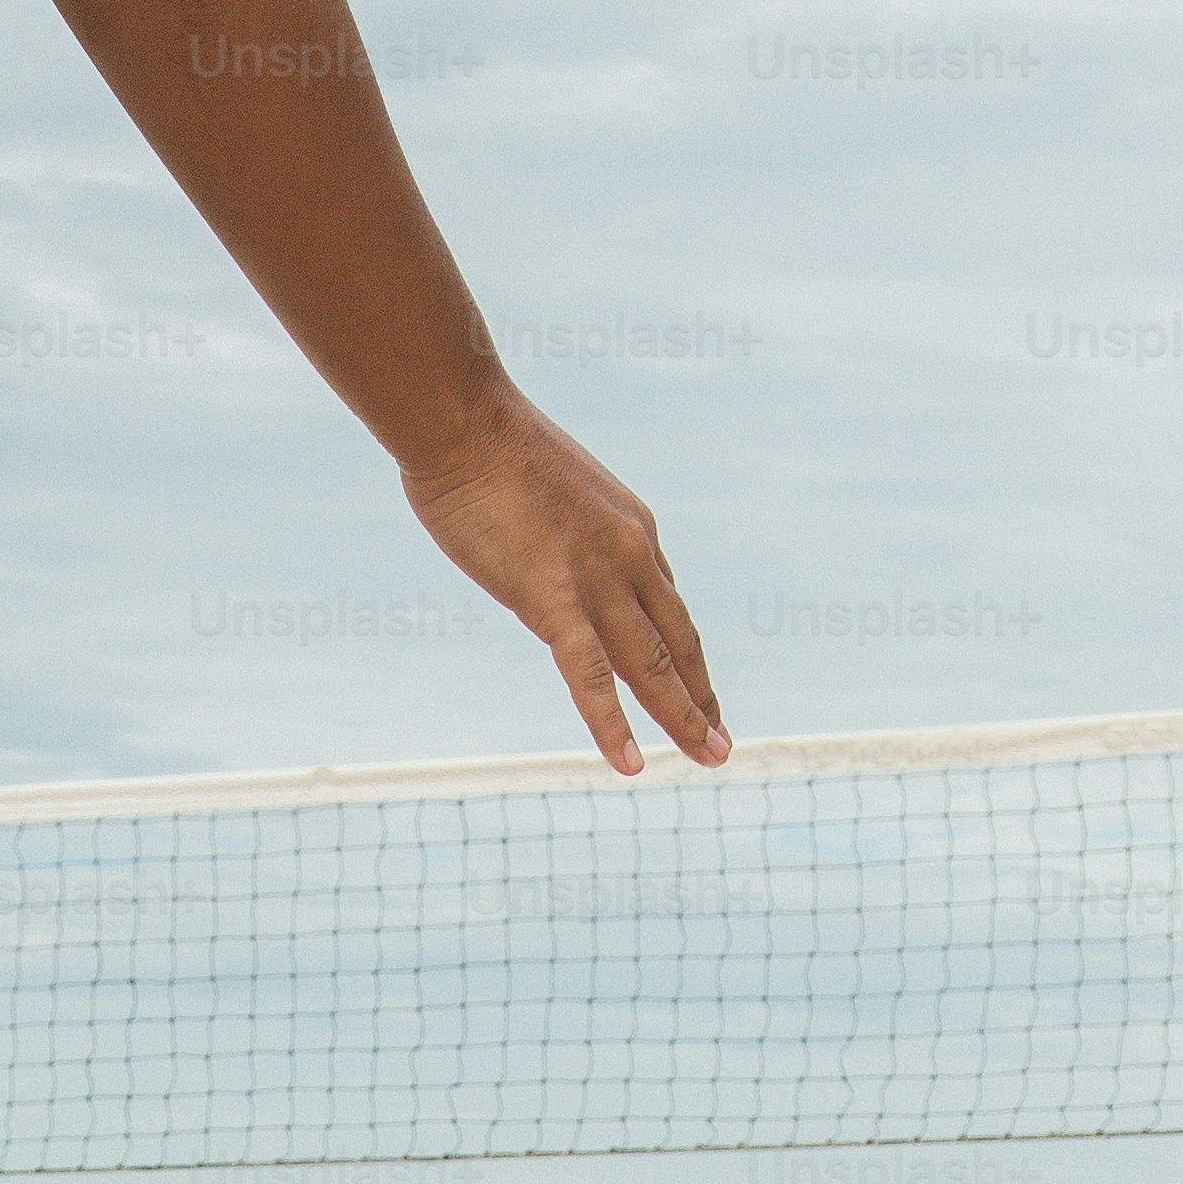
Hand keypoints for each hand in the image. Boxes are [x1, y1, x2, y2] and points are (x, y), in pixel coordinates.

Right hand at [400, 394, 726, 775]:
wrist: (461, 421)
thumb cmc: (487, 448)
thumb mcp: (549, 497)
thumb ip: (563, 542)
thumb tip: (547, 572)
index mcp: (632, 528)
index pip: (668, 606)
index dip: (685, 655)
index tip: (697, 689)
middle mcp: (631, 555)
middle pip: (677, 640)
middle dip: (702, 696)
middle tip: (721, 743)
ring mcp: (597, 577)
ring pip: (652, 664)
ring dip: (682, 716)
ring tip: (708, 757)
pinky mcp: (553, 598)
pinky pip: (590, 675)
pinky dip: (613, 723)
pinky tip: (632, 762)